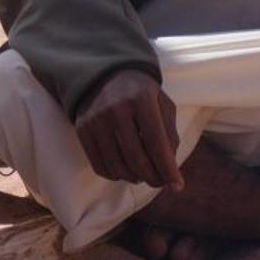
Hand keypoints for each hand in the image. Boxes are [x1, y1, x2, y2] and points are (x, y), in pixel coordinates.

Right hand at [73, 69, 183, 189]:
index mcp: (141, 99)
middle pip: (136, 159)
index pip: (156, 143)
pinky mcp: (82, 130)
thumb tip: (171, 168)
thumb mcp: (161, 102)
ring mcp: (96, 120)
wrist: (104, 74)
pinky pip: (99, 165)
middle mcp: (117, 109)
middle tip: (160, 183)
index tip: (177, 185)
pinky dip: (115, 175)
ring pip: (117, 166)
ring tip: (143, 176)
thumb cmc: (139, 92)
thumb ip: (170, 132)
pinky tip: (124, 171)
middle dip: (152, 177)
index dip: (168, 168)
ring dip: (134, 178)